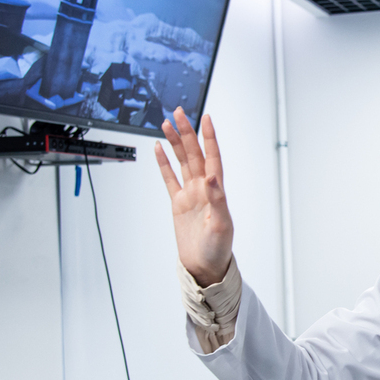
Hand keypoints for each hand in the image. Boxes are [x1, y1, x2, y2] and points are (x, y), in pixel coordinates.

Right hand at [155, 107, 233, 285]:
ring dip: (175, 143)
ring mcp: (190, 194)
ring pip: (182, 162)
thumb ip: (218, 199)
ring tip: (166, 124)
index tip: (206, 118)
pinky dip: (164, 163)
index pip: (213, 157)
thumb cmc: (218, 249)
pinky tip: (158, 149)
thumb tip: (213, 177)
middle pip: (195, 154)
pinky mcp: (178, 203)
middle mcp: (203, 188)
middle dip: (187, 133)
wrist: (205, 266)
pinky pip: (169, 178)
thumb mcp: (221, 224)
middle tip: (179, 112)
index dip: (209, 138)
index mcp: (216, 191)